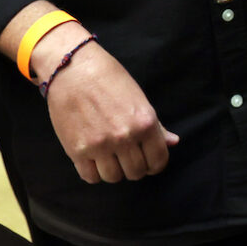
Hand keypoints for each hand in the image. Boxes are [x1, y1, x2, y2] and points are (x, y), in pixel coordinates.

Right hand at [41, 38, 178, 183]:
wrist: (73, 68)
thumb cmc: (109, 78)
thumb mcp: (138, 98)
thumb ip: (156, 125)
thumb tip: (173, 142)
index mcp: (144, 123)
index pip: (158, 161)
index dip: (154, 164)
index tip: (148, 160)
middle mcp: (124, 137)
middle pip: (136, 173)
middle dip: (134, 167)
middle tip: (127, 155)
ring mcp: (100, 146)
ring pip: (113, 178)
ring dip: (113, 169)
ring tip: (110, 155)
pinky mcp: (77, 150)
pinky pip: (90, 177)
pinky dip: (94, 172)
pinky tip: (94, 158)